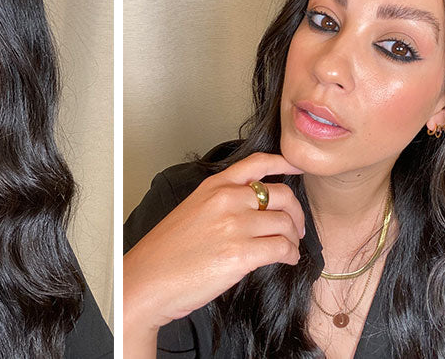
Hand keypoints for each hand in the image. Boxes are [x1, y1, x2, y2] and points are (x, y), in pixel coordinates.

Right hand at [124, 153, 303, 348]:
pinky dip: (290, 255)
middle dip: (296, 212)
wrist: (148, 280)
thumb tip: (252, 212)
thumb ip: (221, 204)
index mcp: (213, 187)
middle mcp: (226, 200)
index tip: (296, 168)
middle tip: (296, 227)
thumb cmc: (165, 253)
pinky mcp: (241, 254)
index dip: (283, 163)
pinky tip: (286, 259)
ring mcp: (235, 225)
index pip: (257, 164)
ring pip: (286, 224)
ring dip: (293, 238)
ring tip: (288, 248)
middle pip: (282, 195)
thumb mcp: (191, 212)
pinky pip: (282, 248)